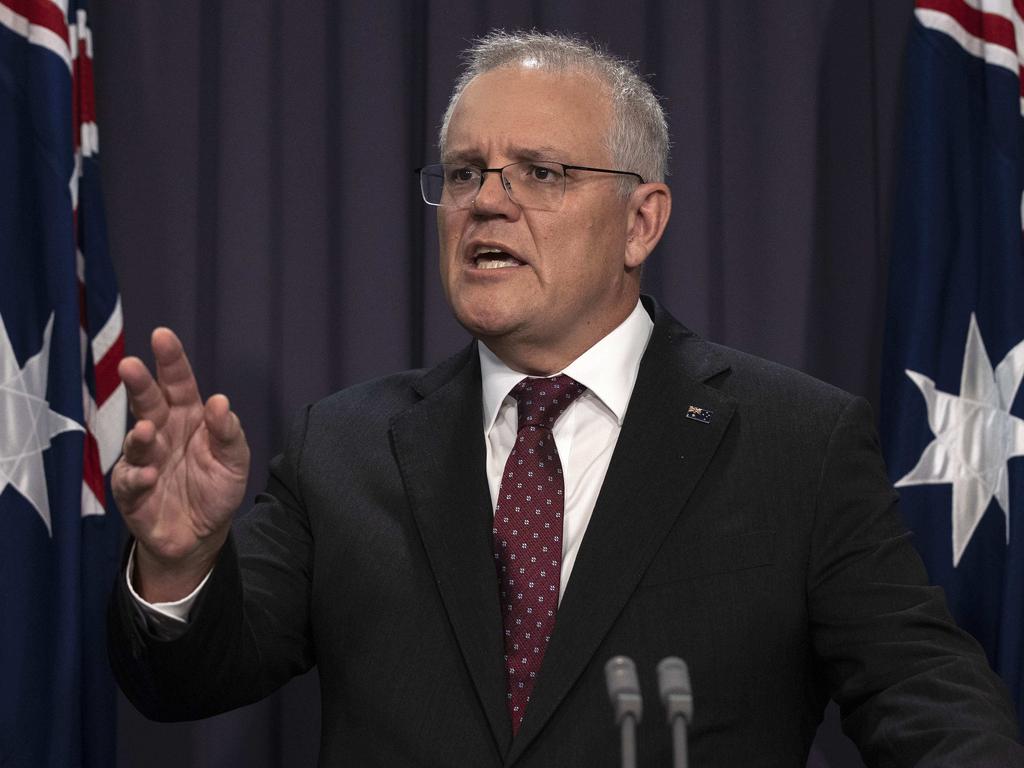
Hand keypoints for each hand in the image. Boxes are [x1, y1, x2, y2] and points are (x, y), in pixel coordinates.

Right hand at [112, 328, 249, 601]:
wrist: (202, 534)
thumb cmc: (217, 488)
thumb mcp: (235, 460)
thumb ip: (229, 433)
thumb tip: (219, 402)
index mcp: (189, 417)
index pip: (179, 383)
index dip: (171, 361)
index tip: (162, 336)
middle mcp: (162, 432)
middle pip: (148, 402)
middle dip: (139, 384)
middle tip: (131, 365)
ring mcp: (144, 459)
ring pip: (136, 439)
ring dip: (140, 433)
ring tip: (148, 429)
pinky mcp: (132, 490)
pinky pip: (132, 480)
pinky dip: (140, 476)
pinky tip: (151, 474)